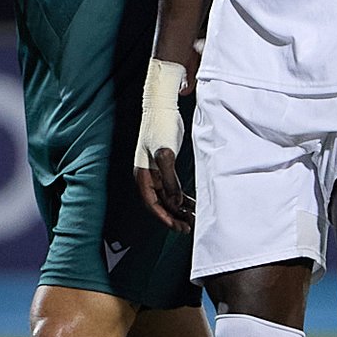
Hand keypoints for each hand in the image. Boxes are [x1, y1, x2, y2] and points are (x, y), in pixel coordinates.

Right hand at [134, 57, 191, 232]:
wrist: (161, 108)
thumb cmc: (160, 128)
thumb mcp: (165, 154)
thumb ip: (170, 180)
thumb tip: (175, 202)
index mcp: (143, 175)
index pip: (152, 203)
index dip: (164, 217)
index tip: (177, 227)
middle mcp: (148, 177)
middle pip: (160, 203)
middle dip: (174, 217)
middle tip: (188, 228)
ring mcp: (157, 172)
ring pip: (168, 197)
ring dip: (180, 209)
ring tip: (194, 220)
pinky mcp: (166, 167)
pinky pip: (174, 188)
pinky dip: (183, 197)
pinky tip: (193, 204)